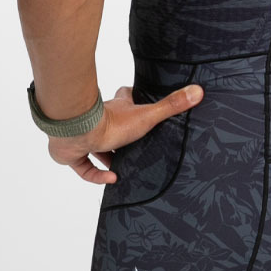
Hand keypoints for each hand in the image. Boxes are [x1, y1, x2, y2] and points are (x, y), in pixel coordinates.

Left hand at [45, 82, 203, 183]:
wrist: (77, 131)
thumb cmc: (111, 122)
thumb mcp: (147, 115)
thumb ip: (171, 106)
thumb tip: (197, 91)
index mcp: (118, 108)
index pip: (125, 95)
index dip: (131, 96)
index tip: (137, 96)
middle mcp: (99, 120)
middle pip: (110, 122)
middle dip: (120, 132)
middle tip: (133, 143)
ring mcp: (84, 136)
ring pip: (95, 145)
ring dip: (107, 157)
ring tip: (122, 166)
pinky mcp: (73, 153)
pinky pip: (85, 167)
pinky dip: (97, 174)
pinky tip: (111, 178)